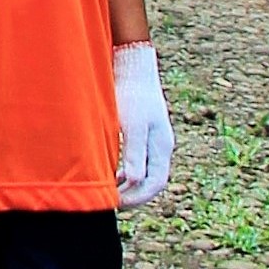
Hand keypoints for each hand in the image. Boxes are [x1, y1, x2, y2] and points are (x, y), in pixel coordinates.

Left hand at [113, 43, 173, 208]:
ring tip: (106, 190)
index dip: (137, 198)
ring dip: (127, 184)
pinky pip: (135, 159)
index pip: (155, 183)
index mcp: (162, 146)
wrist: (133, 65)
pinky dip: (123, 170)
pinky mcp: (140, 131)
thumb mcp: (133, 124)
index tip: (116, 203)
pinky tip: (108, 172)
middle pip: (150, 181)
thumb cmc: (132, 93)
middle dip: (132, 194)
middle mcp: (160, 145)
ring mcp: (151, 138)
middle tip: (109, 201)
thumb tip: (132, 180)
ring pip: (142, 171)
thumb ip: (133, 152)